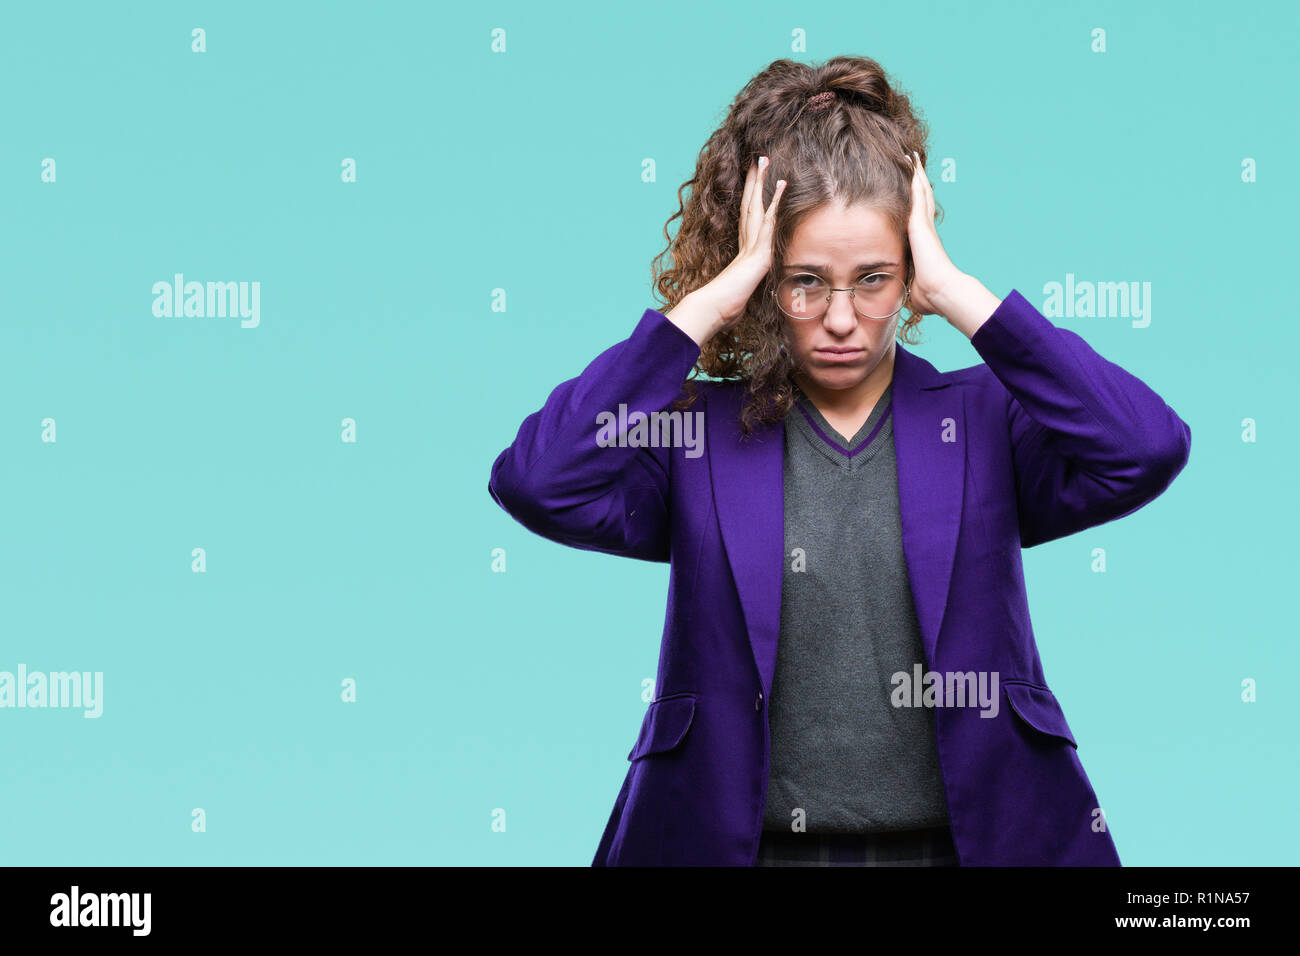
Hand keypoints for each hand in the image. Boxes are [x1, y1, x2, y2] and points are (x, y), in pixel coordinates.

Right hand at [685, 156, 787, 339]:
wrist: (711, 310)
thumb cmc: (720, 310)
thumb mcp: (736, 301)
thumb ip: (739, 297)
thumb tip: (735, 310)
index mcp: (741, 254)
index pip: (747, 222)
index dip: (751, 202)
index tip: (753, 185)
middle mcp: (744, 245)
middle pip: (749, 206)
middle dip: (753, 183)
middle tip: (756, 161)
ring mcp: (750, 246)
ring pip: (756, 206)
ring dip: (760, 182)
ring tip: (763, 159)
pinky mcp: (758, 251)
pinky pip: (769, 221)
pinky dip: (775, 202)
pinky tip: (782, 184)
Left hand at [904, 151, 963, 317]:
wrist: (940, 291)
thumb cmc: (929, 295)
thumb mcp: (915, 287)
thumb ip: (912, 286)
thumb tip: (910, 298)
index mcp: (924, 243)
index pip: (919, 218)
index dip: (917, 203)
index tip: (914, 191)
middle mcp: (926, 229)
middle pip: (922, 199)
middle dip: (918, 182)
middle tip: (913, 163)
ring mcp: (924, 224)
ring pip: (920, 192)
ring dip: (916, 174)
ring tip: (911, 156)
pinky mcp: (920, 222)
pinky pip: (917, 193)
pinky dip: (914, 177)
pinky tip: (910, 162)